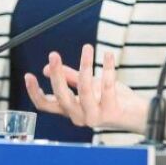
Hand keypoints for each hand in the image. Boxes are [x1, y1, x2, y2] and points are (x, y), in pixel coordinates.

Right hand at [24, 44, 147, 133]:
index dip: (34, 92)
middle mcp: (79, 117)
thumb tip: (47, 68)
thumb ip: (69, 78)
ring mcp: (95, 117)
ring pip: (85, 89)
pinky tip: (108, 55)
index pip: (46, 105)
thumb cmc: (112, 99)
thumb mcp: (88, 87)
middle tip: (53, 55)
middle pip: (61, 97)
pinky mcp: (111, 112)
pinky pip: (107, 86)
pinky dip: (107, 68)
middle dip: (56, 75)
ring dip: (85, 65)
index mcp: (71, 110)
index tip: (28, 75)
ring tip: (88, 47)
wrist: (137, 114)